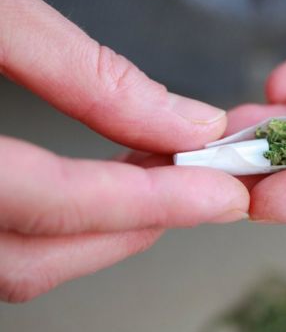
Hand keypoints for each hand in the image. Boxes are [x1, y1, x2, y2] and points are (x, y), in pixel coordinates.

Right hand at [0, 0, 248, 301]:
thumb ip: (80, 69)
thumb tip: (180, 120)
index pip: (50, 199)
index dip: (150, 202)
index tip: (219, 194)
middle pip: (33, 255)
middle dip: (134, 226)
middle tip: (199, 190)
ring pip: (12, 262)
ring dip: (99, 233)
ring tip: (158, 187)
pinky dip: (56, 227)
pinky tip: (93, 193)